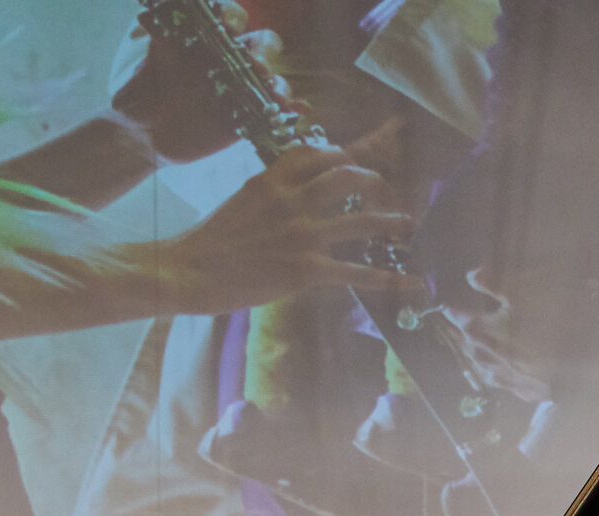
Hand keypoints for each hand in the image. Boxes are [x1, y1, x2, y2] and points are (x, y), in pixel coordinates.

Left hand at [115, 4, 286, 165]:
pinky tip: (296, 110)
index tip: (227, 27)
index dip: (233, 17)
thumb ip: (157, 40)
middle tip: (255, 66)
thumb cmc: (141, 95)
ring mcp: (242, 90)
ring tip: (273, 94)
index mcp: (207, 39)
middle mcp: (229, 60)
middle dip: (262, 51)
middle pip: (260, 45)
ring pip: (272, 79)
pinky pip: (276, 111)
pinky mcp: (248, 119)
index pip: (230, 17)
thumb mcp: (147, 62)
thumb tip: (148, 13)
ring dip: (279, 84)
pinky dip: (291, 109)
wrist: (143, 137)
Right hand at [159, 137, 412, 315]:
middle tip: (384, 186)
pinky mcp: (305, 270)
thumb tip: (291, 193)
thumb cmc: (208, 242)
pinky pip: (357, 273)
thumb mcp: (240, 201)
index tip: (354, 154)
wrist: (185, 271)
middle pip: (346, 175)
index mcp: (271, 179)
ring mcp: (301, 234)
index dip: (340, 151)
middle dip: (372, 178)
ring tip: (408, 222)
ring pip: (360, 219)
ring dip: (390, 220)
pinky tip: (412, 281)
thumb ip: (270, 193)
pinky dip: (390, 278)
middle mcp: (291, 200)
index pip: (314, 152)